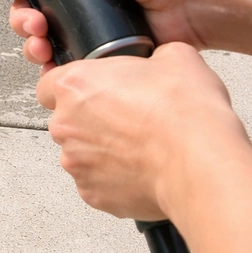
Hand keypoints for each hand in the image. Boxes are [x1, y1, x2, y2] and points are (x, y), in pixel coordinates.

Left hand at [36, 43, 246, 220]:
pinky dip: (115, 178)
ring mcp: (76, 162)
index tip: (94, 91)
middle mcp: (64, 125)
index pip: (50, 85)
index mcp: (74, 86)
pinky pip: (97, 182)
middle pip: (68, 120)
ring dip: (104, 150)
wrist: (200, 163)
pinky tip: (143, 169)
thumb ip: (151, 58)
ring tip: (142, 147)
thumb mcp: (175, 58)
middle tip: (130, 119)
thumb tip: (158, 63)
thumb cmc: (183, 114)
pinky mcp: (92, 194)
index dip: (73, 88)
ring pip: (82, 153)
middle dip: (93, 120)